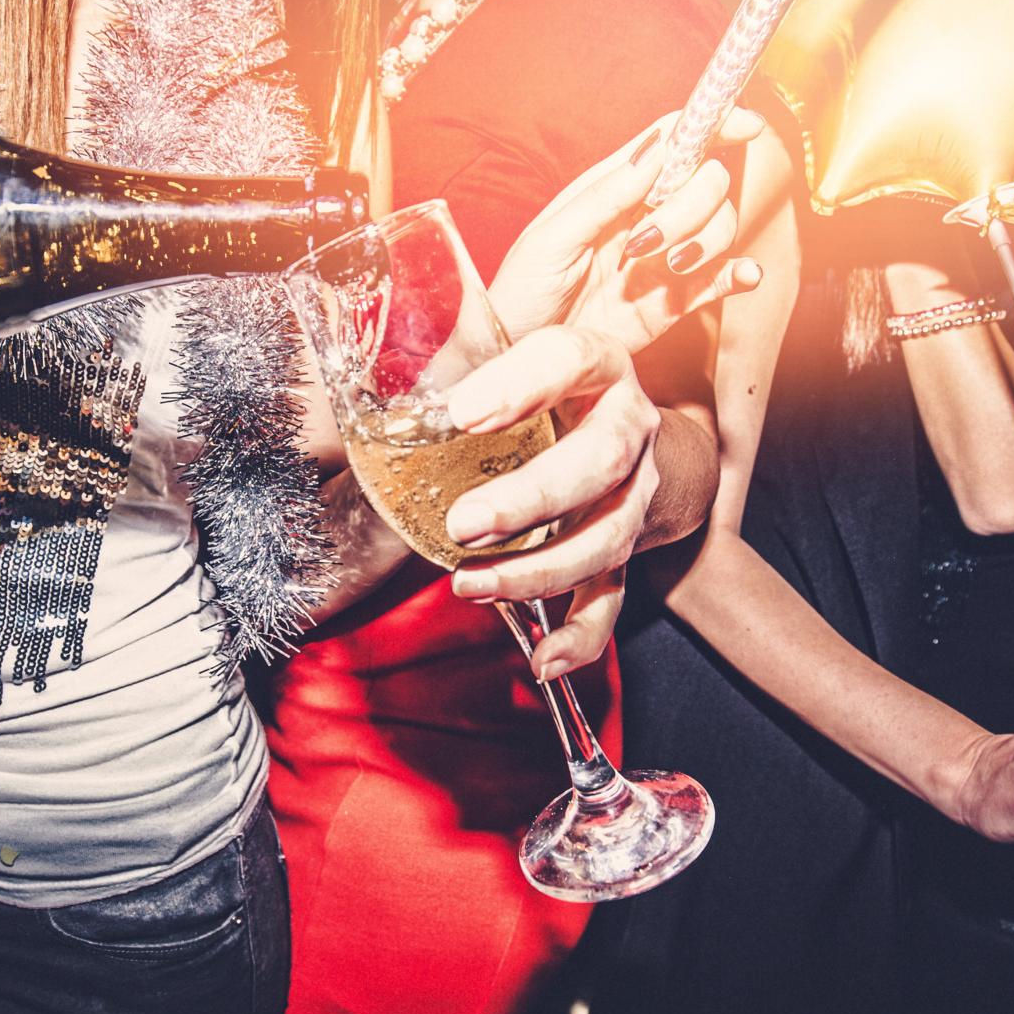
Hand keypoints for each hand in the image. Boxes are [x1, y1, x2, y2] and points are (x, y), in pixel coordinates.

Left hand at [440, 324, 658, 679]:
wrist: (613, 418)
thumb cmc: (538, 383)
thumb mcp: (504, 352)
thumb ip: (457, 356)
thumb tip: (380, 357)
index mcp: (597, 364)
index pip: (570, 360)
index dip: (521, 385)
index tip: (462, 413)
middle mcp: (628, 425)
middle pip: (599, 460)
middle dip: (532, 498)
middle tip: (464, 522)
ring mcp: (633, 491)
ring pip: (606, 536)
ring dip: (539, 570)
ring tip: (472, 584)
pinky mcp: (624, 546)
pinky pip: (612, 597)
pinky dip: (580, 636)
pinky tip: (544, 660)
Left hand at [489, 107, 765, 348]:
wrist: (519, 356)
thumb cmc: (521, 292)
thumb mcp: (551, 239)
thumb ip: (605, 196)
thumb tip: (656, 149)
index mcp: (613, 189)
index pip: (672, 142)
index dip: (712, 124)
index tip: (745, 124)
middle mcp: (645, 217)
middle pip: (705, 184)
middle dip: (693, 204)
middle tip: (649, 241)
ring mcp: (662, 258)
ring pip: (718, 227)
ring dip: (706, 240)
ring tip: (667, 268)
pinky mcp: (673, 301)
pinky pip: (721, 281)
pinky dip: (740, 275)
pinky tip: (744, 276)